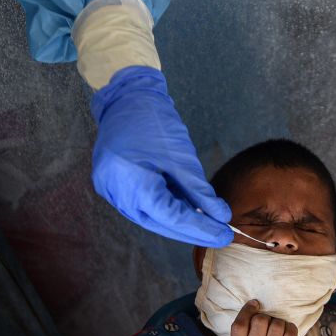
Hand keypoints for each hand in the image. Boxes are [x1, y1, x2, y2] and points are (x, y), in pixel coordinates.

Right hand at [90, 66, 234, 246]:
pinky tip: (186, 213)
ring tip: (207, 226)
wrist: (127, 99)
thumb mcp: (183, 159)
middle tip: (219, 236)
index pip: (171, 217)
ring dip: (178, 223)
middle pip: (160, 223)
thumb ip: (201, 192)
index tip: (224, 235)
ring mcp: (111, 191)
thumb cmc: (155, 122)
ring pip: (151, 218)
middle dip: (191, 231)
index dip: (200, 229)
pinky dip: (165, 210)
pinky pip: (142, 207)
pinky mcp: (112, 187)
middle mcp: (116, 192)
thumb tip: (220, 216)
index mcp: (133, 182)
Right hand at [229, 301, 297, 335]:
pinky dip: (290, 329)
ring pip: (277, 325)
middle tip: (269, 326)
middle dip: (267, 318)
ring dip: (280, 323)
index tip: (255, 305)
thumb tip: (257, 306)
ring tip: (279, 332)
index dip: (248, 310)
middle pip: (261, 320)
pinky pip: (290, 334)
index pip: (239, 324)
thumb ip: (245, 333)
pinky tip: (288, 334)